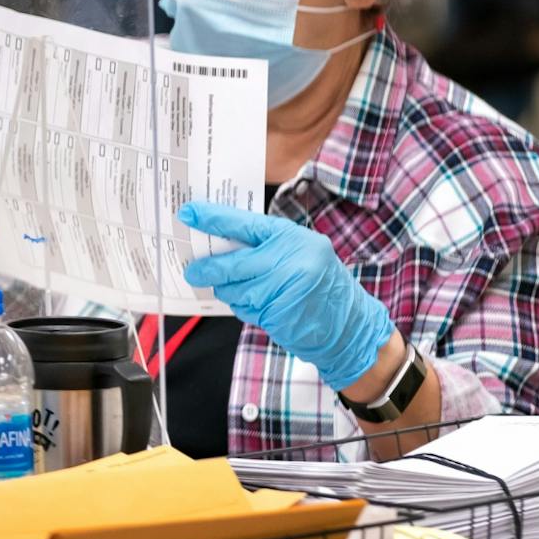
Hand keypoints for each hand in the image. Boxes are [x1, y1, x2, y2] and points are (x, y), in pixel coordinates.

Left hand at [180, 203, 394, 391]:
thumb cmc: (321, 285)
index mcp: (290, 237)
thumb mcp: (300, 253)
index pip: (243, 223)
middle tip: (192, 270)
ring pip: (233, 288)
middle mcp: (287, 258)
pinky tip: (260, 306)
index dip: (213, 218)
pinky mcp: (276, 312)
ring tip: (243, 291)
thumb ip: (265, 246)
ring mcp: (282, 287)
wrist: (350, 325)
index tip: (188, 213)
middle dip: (206, 268)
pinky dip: (244, 307)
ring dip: (228, 291)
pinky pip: (243, 308)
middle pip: (230, 262)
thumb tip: (220, 244)